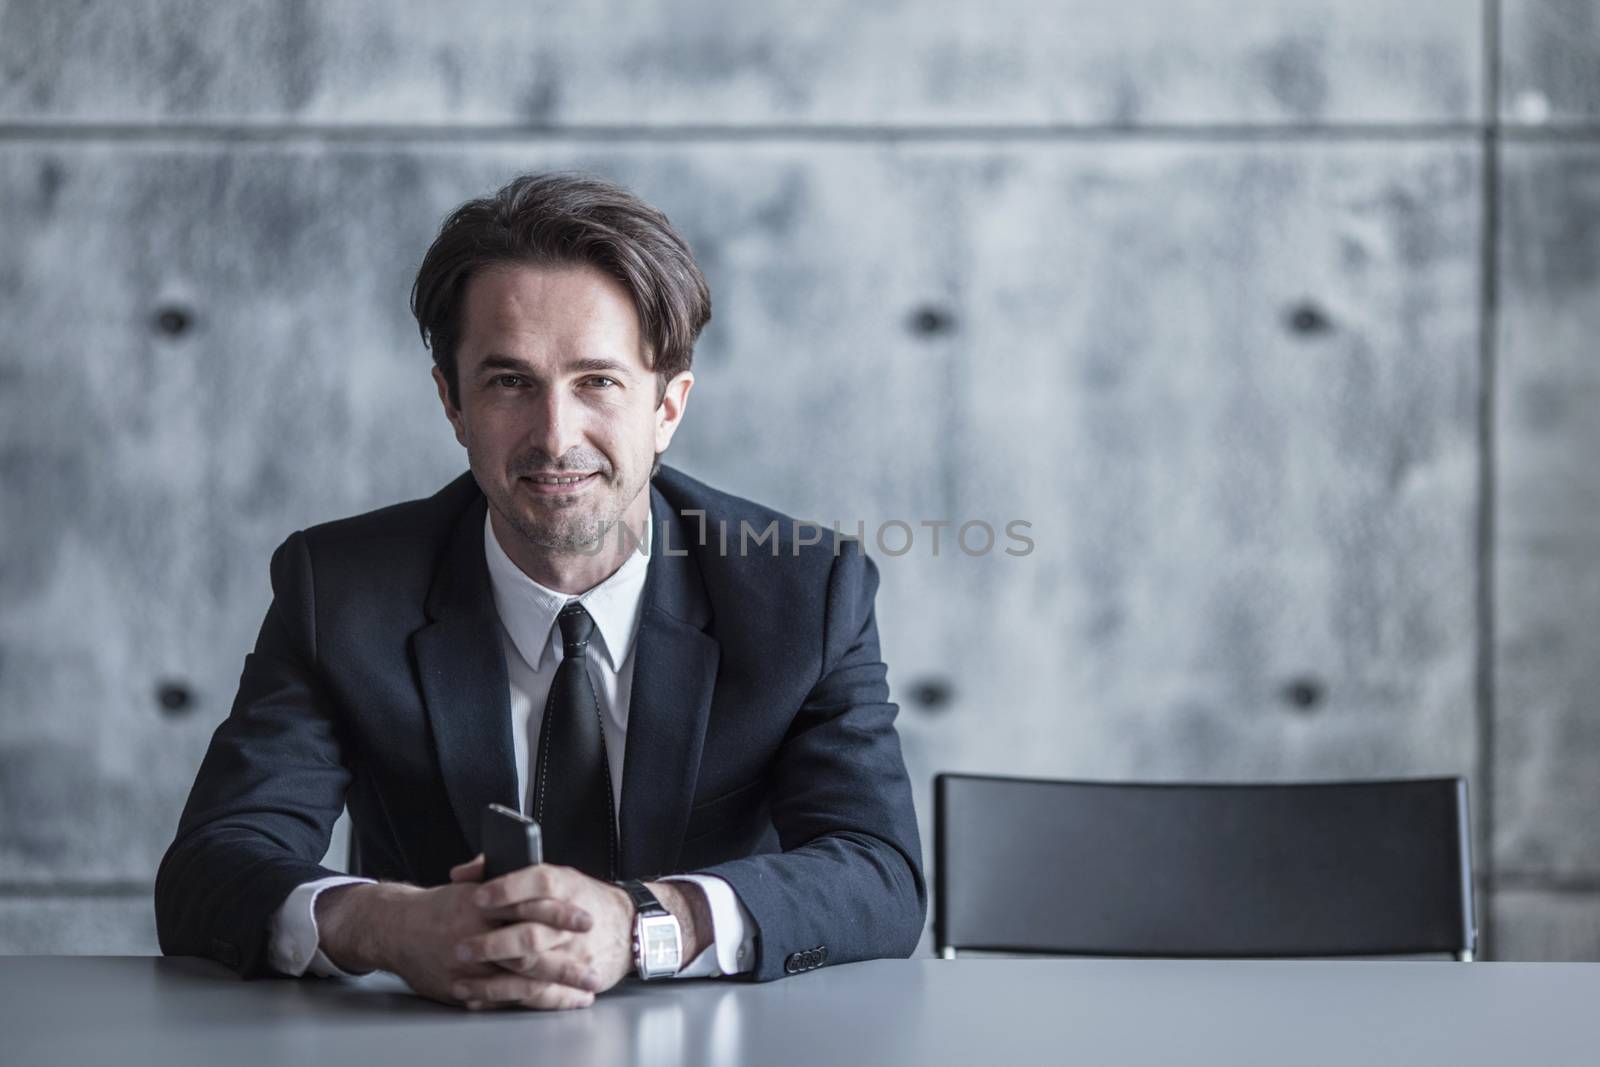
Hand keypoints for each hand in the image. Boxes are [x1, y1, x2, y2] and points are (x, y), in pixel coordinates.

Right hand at [314, 875, 597, 1010]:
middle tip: (594, 972)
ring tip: (582, 995)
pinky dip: (527, 1004)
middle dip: (567, 966)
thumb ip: (506, 888)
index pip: (532, 905)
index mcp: (486, 902)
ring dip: (555, 992)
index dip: (562, 914)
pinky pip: (500, 1000)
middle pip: (532, 951)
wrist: (394, 928)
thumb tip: (543, 881)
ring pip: (520, 983)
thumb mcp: (474, 885)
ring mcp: (471, 967)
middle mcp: (479, 935)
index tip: (588, 920)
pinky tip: (548, 1005)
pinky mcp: (461, 988)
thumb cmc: (441, 906)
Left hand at [446, 856, 636, 1004]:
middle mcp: (571, 922)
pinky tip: (480, 998)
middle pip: (531, 933)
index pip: (539, 882)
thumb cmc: (582, 899)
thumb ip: (507, 869)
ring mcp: (575, 954)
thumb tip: (460, 873)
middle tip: (463, 949)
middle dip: (494, 943)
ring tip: (461, 983)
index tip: (477, 897)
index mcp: (567, 886)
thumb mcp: (556, 876)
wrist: (631, 926)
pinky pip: (538, 994)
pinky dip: (507, 998)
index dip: (508, 889)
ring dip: (493, 979)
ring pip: (531, 969)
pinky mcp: (575, 980)